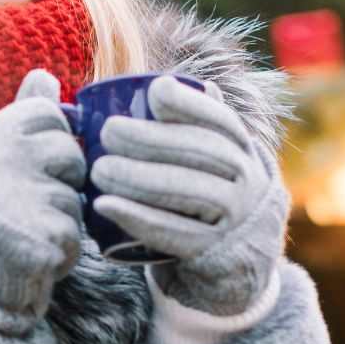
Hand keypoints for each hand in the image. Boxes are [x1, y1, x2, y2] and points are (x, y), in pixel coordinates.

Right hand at [0, 69, 85, 336]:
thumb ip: (20, 116)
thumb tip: (45, 74)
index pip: (46, 113)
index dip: (51, 141)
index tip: (31, 166)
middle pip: (68, 151)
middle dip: (62, 180)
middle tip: (28, 204)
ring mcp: (18, 196)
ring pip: (75, 194)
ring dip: (62, 217)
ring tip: (27, 231)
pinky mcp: (41, 234)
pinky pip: (76, 232)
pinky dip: (64, 250)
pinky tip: (35, 255)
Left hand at [91, 75, 288, 315]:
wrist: (239, 259)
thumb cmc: (209, 193)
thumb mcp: (214, 159)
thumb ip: (192, 125)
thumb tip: (154, 84)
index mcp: (241, 148)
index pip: (220, 120)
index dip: (190, 103)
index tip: (155, 92)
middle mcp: (245, 178)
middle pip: (200, 152)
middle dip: (151, 138)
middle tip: (108, 132)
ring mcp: (234, 216)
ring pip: (188, 191)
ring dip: (139, 177)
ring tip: (99, 170)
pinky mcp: (213, 251)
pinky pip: (174, 233)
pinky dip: (137, 218)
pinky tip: (106, 205)